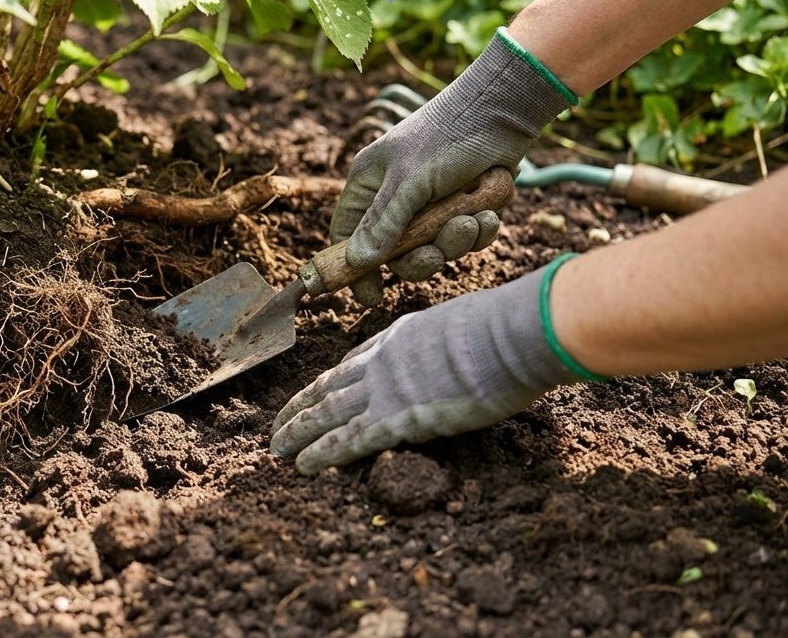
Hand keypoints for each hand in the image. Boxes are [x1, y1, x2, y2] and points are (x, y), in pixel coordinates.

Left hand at [270, 267, 576, 473]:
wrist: (510, 333)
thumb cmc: (504, 327)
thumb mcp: (465, 323)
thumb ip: (450, 342)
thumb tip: (463, 351)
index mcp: (399, 336)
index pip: (353, 362)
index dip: (329, 383)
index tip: (314, 394)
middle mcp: (381, 361)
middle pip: (329, 388)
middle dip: (300, 408)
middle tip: (278, 427)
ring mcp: (385, 389)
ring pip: (327, 414)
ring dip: (298, 432)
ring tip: (277, 450)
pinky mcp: (397, 418)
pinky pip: (348, 440)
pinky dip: (322, 453)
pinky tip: (302, 465)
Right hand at [332, 29, 573, 305]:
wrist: (505, 110)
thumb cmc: (448, 135)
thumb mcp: (410, 181)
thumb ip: (384, 222)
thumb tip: (358, 261)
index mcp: (369, 185)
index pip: (347, 236)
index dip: (355, 268)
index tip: (372, 295)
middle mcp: (396, 197)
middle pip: (396, 253)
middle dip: (422, 256)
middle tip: (438, 253)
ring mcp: (431, 203)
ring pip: (436, 248)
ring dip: (457, 241)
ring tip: (474, 218)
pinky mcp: (464, 204)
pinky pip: (466, 238)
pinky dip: (480, 230)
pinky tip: (490, 211)